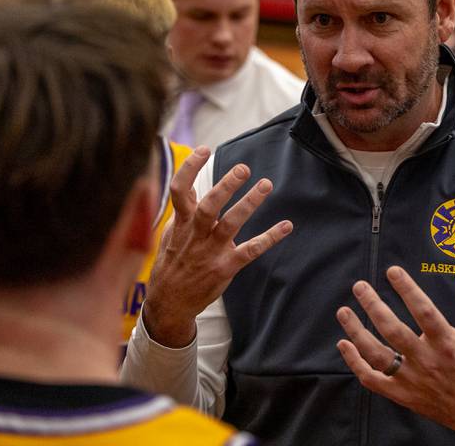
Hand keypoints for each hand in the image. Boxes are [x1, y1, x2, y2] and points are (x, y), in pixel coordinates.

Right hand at [144, 146, 292, 347]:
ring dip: (249, 203)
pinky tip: (286, 226)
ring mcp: (210, 252)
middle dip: (225, 186)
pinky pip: (250, 250)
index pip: (179, 190)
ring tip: (265, 184)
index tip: (203, 149)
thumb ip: (181, 211)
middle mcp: (195, 235)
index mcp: (180, 223)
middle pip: (208, 205)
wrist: (169, 304)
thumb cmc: (171, 264)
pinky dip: (269, 237)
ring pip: (230, 224)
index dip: (189, 168)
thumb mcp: (169, 234)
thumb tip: (190, 186)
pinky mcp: (225, 267)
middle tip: (243, 168)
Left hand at [336, 264, 454, 438]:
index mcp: (447, 343)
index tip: (392, 271)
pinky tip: (344, 344)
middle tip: (359, 286)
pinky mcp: (402, 394)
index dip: (408, 290)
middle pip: (394, 331)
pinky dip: (355, 363)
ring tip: (343, 311)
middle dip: (374, 307)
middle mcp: (427, 361)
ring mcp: (412, 379)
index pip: (424, 312)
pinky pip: (372, 380)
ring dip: (357, 332)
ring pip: (377, 355)